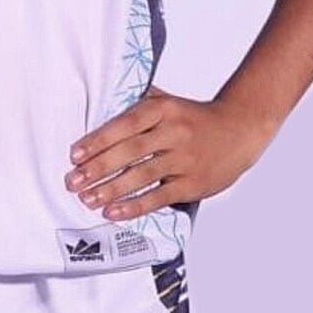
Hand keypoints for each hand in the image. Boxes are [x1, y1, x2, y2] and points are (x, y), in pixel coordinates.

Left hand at [62, 85, 273, 220]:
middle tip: (72, 181)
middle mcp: (174, 132)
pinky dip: (135, 206)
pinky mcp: (193, 184)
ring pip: (142, 176)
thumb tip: (99, 100)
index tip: (75, 154)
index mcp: (163, 108)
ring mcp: (184, 159)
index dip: (98, 140)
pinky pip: (159, 197)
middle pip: (130, 151)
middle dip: (98, 167)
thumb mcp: (168, 100)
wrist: (239, 129)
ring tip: (87, 199)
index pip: (125, 124)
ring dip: (112, 189)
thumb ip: (137, 101)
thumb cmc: (193, 117)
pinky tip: (114, 212)